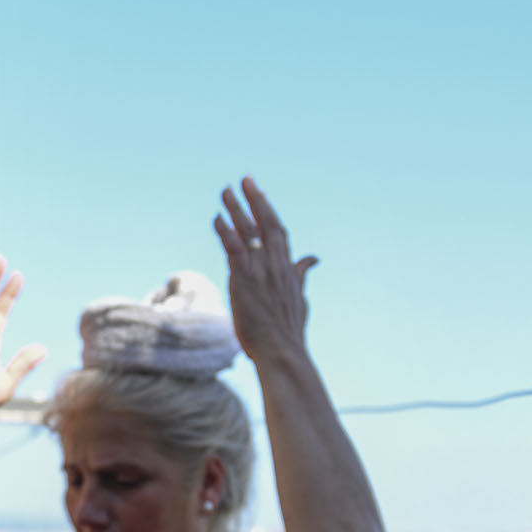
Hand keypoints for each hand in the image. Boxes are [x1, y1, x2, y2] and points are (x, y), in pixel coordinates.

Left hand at [213, 177, 319, 369]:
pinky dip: (225, 231)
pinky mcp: (244, 280)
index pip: (279, 232)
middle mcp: (276, 265)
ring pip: (248, 231)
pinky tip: (217, 217)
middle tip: (245, 179)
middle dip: (255, 199)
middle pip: (266, 223)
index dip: (269, 211)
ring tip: (225, 191)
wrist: (282, 351)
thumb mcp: (300, 298)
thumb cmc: (288, 332)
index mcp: (289, 269)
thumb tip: (313, 258)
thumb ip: (302, 275)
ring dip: (236, 208)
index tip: (260, 194)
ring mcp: (260, 271)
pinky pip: (234, 249)